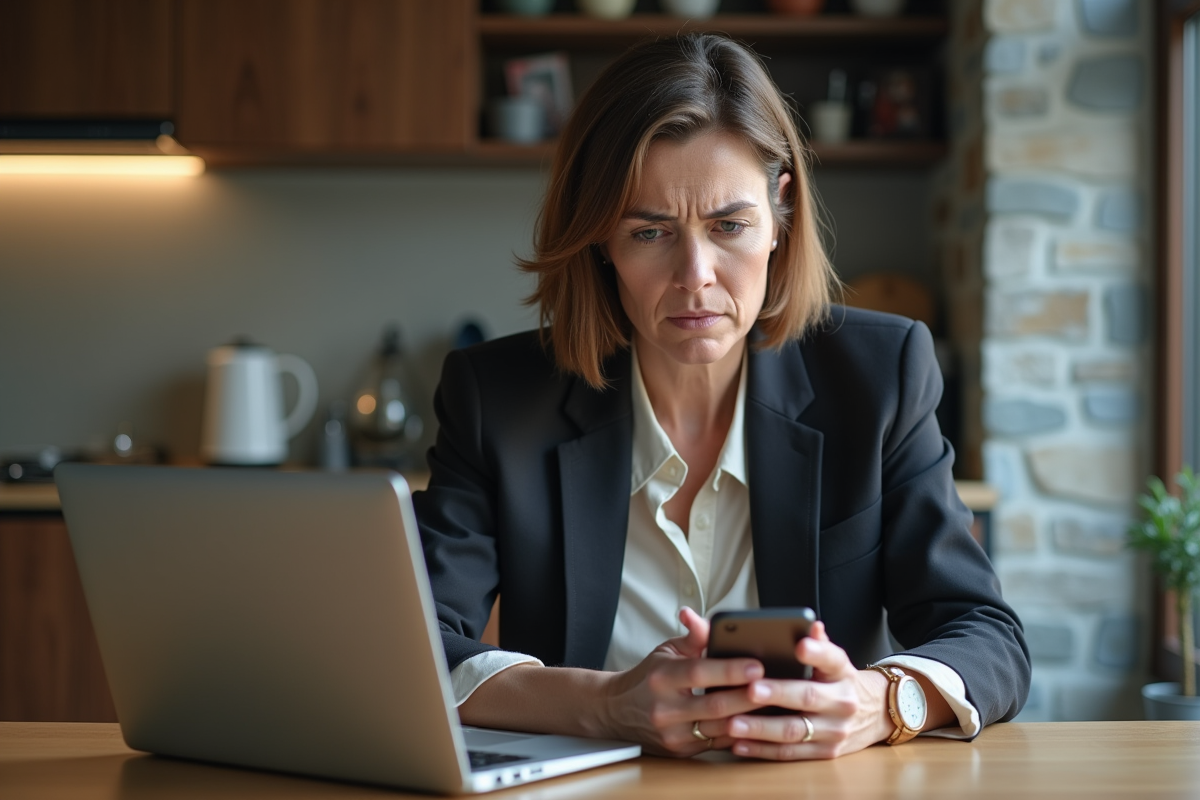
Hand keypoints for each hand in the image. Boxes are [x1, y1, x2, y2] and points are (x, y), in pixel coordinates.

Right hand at [597, 607, 765, 756]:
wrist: (618, 711)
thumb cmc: (649, 676)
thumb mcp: (667, 650)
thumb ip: (695, 636)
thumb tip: (711, 619)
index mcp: (662, 677)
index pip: (699, 672)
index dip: (730, 670)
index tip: (758, 665)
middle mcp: (665, 709)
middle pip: (715, 705)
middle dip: (749, 697)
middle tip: (777, 686)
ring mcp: (673, 735)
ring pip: (721, 729)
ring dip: (751, 718)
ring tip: (776, 705)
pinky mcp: (682, 752)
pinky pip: (719, 743)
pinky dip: (741, 733)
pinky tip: (760, 722)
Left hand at [696, 621, 892, 759]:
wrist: (873, 715)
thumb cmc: (838, 682)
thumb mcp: (835, 661)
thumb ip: (819, 644)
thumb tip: (811, 625)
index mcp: (843, 673)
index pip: (832, 658)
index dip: (817, 652)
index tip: (799, 646)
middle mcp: (843, 702)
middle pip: (808, 697)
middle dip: (778, 694)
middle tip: (751, 690)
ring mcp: (835, 731)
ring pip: (794, 731)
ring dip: (761, 728)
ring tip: (733, 723)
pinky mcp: (825, 753)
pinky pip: (790, 754)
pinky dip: (762, 750)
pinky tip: (739, 744)